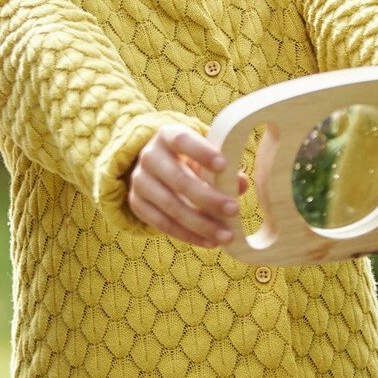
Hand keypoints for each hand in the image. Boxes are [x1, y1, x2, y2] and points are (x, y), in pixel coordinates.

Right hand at [128, 125, 247, 248]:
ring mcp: (139, 181)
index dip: (202, 153)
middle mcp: (149, 156)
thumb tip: (241, 184)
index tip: (224, 166)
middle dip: (208, 198)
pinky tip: (210, 242)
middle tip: (235, 210)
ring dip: (201, 224)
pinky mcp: (137, 203)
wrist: (155, 167)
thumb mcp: (205, 156)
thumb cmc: (190, 159)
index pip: (183, 140)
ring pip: (171, 206)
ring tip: (226, 235)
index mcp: (167, 135)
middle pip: (178, 179)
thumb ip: (223, 168)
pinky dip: (188, 235)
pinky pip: (163, 224)